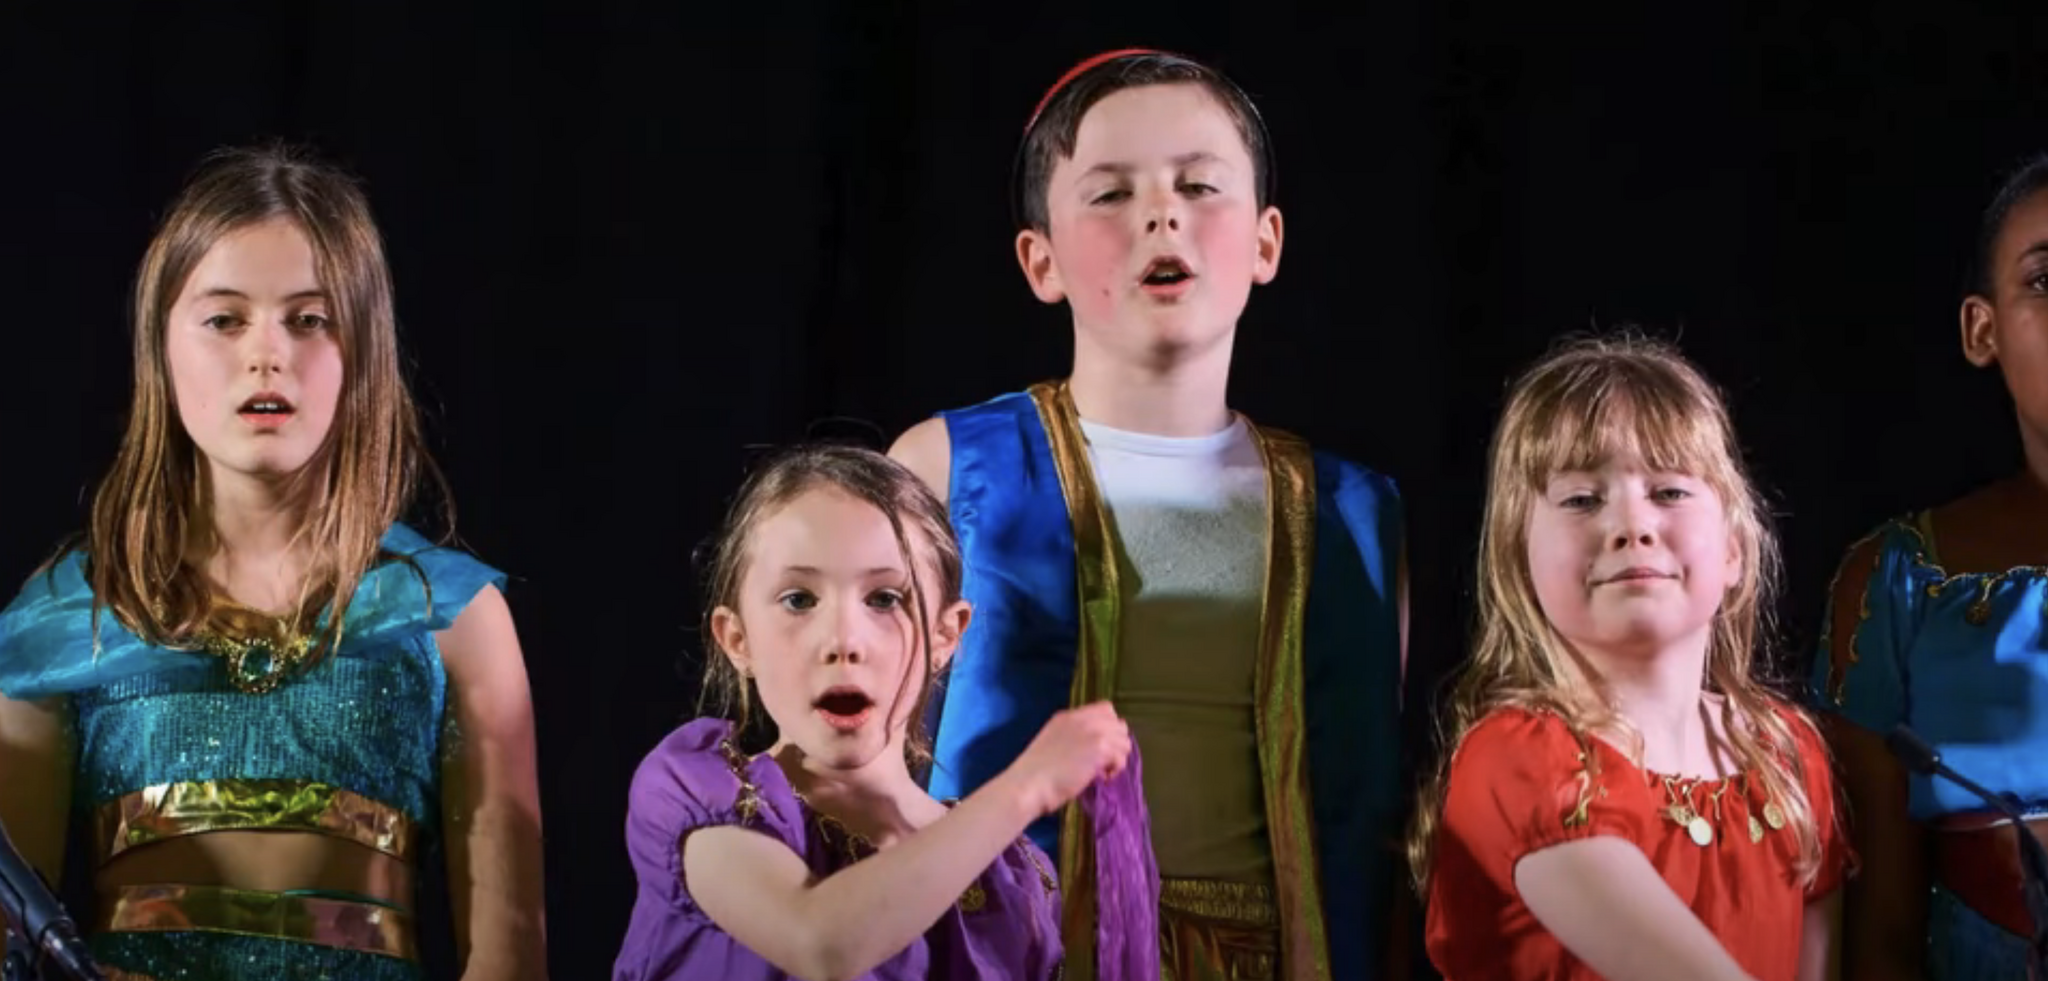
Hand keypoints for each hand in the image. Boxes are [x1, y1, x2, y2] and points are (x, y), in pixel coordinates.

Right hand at [1000, 701, 1131, 817]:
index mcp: (1067, 716)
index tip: (1100, 747)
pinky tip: (1101, 777)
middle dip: (1116, 743)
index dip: (1108, 728)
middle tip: (1104, 761)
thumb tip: (1090, 749)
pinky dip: (1115, 769)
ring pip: (1124, 740)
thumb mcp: (1052, 743)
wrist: (1029, 784)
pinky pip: (1121, 756)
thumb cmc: (1034, 774)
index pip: (1105, 709)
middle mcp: (1082, 719)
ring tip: (1103, 771)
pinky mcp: (1100, 748)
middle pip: (1118, 723)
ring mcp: (1092, 731)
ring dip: (1118, 757)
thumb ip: (1071, 738)